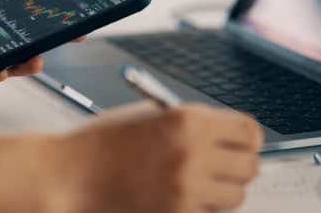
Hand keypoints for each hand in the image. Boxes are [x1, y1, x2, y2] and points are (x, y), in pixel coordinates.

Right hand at [54, 102, 262, 212]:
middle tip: (218, 166)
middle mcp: (193, 153)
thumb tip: (228, 138)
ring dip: (220, 191)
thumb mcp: (149, 117)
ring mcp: (187, 189)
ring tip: (192, 182)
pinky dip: (199, 207)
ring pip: (235, 196)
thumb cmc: (104, 142)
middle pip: (250, 167)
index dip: (245, 139)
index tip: (237, 144)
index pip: (250, 132)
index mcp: (187, 120)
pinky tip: (174, 196)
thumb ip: (191, 124)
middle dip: (236, 166)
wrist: (71, 174)